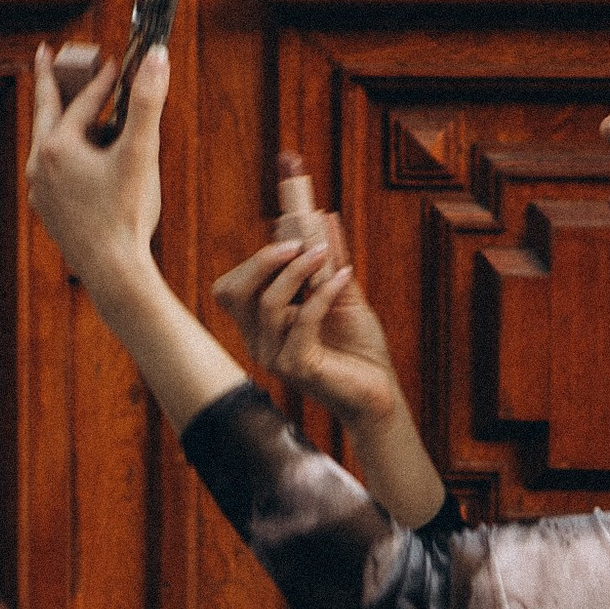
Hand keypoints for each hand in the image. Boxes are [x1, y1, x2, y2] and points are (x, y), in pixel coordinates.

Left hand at [27, 37, 165, 300]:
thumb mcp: (140, 152)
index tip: (118, 62)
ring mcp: (40, 189)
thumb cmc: (126, 213)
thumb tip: (156, 55)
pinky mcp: (47, 209)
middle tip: (45, 55)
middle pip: (46, 111)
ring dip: (58, 120)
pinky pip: (51, 169)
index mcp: (57, 146)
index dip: (105, 80)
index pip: (85, 102)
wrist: (112, 271)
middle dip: (50, 81)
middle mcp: (39, 164)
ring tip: (66, 105)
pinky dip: (63, 152)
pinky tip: (76, 157)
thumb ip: (148, 101)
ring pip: (47, 142)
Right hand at [212, 218, 404, 435]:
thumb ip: (328, 261)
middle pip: (233, 292)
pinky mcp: (296, 367)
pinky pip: (302, 320)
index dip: (252, 261)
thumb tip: (321, 217)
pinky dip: (323, 293)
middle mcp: (258, 342)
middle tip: (297, 243)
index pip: (230, 289)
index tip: (289, 235)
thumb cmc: (358, 346)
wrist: (379, 391)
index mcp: (259, 326)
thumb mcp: (342, 293)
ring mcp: (274, 357)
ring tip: (327, 256)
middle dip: (261, 260)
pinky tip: (346, 277)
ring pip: (267, 303)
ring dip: (298, 271)